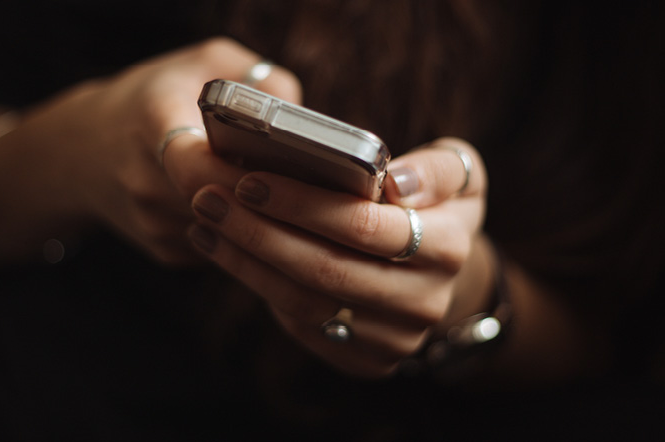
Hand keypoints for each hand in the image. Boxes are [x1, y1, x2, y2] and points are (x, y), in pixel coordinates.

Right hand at [0, 37, 299, 263]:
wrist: (81, 151)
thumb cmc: (152, 98)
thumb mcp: (202, 63)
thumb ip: (256, 78)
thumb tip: (302, 116)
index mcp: (151, 124)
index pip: (195, 165)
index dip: (242, 174)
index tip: (281, 168)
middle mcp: (145, 181)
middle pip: (221, 205)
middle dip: (267, 199)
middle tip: (309, 188)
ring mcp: (153, 224)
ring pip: (228, 232)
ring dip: (261, 219)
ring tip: (292, 197)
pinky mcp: (164, 251)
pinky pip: (220, 247)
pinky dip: (244, 232)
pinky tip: (255, 210)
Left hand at [188, 137, 487, 376]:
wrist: (438, 273)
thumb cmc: (435, 206)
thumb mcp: (458, 173)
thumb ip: (436, 169)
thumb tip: (396, 183)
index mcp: (448, 248)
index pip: (364, 226)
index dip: (302, 204)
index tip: (250, 180)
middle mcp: (425, 302)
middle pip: (325, 270)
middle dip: (258, 232)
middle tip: (208, 198)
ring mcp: (394, 339)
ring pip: (305, 302)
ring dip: (245, 261)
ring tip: (206, 222)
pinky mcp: (365, 360)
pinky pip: (301, 325)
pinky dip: (257, 285)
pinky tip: (225, 251)